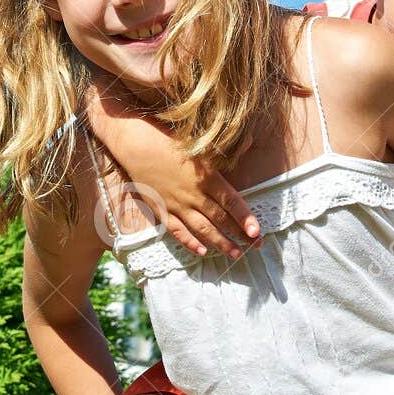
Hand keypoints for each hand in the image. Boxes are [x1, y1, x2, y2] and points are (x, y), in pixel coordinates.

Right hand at [127, 135, 259, 259]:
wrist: (136, 145)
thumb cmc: (169, 141)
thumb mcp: (201, 144)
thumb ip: (226, 150)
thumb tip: (251, 139)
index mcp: (207, 177)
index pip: (231, 202)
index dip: (245, 218)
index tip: (257, 232)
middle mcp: (194, 194)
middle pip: (221, 219)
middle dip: (239, 235)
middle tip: (255, 247)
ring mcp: (177, 204)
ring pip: (202, 229)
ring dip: (220, 243)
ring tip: (235, 254)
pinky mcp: (162, 210)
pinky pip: (178, 231)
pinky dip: (190, 243)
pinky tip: (202, 252)